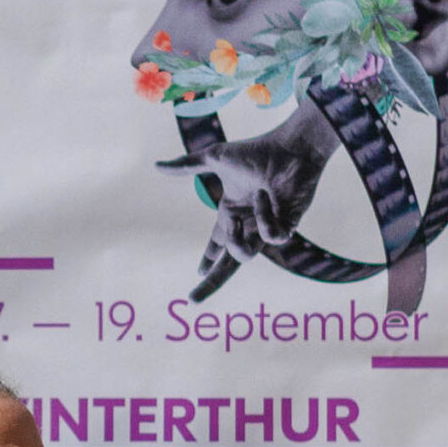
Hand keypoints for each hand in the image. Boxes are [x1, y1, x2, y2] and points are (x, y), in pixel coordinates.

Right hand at [157, 103, 336, 284]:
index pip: (218, 242)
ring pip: (245, 255)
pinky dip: (264, 218)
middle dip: (211, 283)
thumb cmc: (256, 150)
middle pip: (229, 263)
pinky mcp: (287, 226)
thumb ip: (186, 166)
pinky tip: (266, 195)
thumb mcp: (214, 158)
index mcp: (231, 211)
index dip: (209, 259)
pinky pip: (270, 237)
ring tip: (239, 213)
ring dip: (235, 238)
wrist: (291, 147)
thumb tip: (156, 166)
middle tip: (193, 299)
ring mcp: (267, 226)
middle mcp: (248, 223)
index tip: (199, 273)